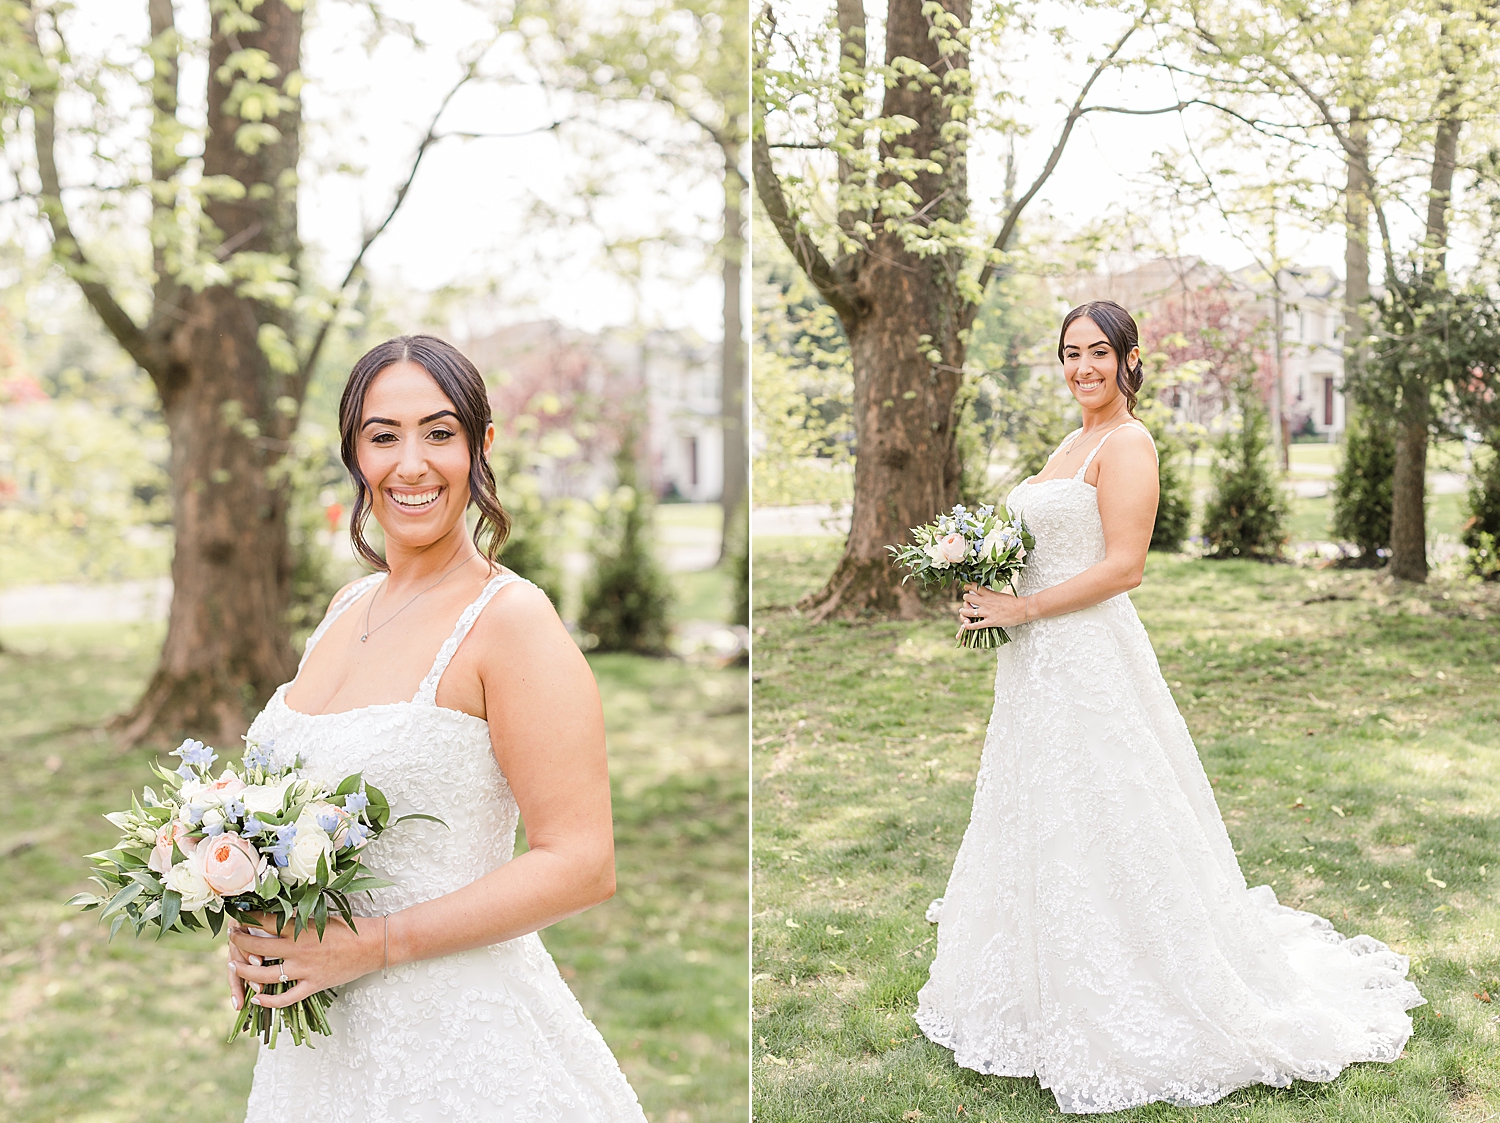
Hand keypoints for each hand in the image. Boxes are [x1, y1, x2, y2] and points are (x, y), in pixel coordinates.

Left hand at [227, 911, 383, 1008]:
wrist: (373, 945)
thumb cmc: (350, 927)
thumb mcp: (322, 917)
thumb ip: (298, 921)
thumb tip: (275, 918)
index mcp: (300, 928)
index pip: (264, 921)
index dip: (247, 919)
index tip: (238, 916)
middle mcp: (297, 949)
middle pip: (257, 948)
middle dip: (239, 943)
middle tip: (232, 939)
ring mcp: (304, 970)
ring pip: (264, 976)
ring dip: (245, 972)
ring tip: (235, 967)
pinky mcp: (313, 985)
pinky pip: (285, 998)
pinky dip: (268, 1001)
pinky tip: (257, 999)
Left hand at [959, 583, 1031, 629]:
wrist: (1023, 609)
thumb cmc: (1015, 601)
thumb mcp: (1001, 594)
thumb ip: (992, 595)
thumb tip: (987, 594)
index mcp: (989, 593)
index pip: (973, 586)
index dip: (967, 586)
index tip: (966, 588)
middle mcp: (985, 602)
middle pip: (967, 598)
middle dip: (965, 599)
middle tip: (966, 602)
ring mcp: (987, 612)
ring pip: (967, 611)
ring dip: (963, 611)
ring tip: (963, 612)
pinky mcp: (990, 622)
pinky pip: (975, 625)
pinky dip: (968, 626)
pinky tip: (965, 625)